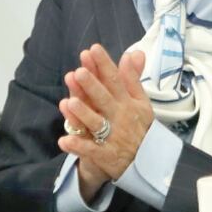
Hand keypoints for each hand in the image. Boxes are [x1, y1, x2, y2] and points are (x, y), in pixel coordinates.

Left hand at [57, 44, 152, 199]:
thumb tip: (133, 53)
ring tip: (70, 102)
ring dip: (84, 114)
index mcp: (128, 103)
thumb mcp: (141, 101)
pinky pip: (90, 150)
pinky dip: (78, 146)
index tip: (93, 49)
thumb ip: (133, 78)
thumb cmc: (139, 127)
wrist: (147, 161)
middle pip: (105, 99)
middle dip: (92, 86)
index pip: (116, 80)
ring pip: (96, 123)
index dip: (104, 65)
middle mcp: (120, 117)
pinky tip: (64, 140)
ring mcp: (113, 136)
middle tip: (79, 72)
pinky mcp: (105, 154)